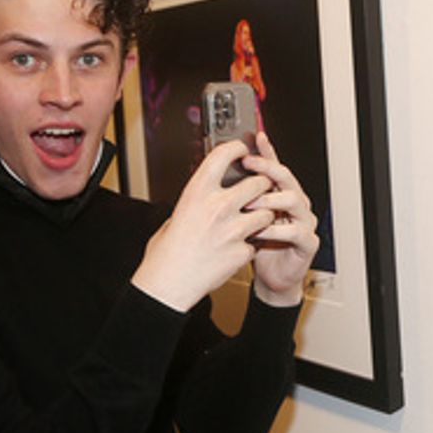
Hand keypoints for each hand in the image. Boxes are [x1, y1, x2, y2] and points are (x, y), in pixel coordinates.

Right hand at [132, 140, 280, 311]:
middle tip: (260, 189)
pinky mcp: (242, 251)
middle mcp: (218, 207)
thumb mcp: (176, 216)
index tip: (243, 149)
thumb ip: (197, 202)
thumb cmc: (166, 252)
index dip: (237, 148)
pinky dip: (252, 245)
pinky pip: (257, 241)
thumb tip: (209, 193)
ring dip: (264, 215)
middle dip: (263, 185)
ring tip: (254, 221)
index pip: (223, 156)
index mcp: (197, 193)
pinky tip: (239, 248)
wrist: (168, 284)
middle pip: (258, 182)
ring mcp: (233, 230)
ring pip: (267, 212)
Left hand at [238, 132, 319, 306]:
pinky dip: (276, 230)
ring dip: (269, 199)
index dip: (267, 151)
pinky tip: (259, 230)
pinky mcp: (308, 242)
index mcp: (280, 194)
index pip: (275, 166)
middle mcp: (295, 203)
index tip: (254, 139)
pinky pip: (295, 230)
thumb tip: (219, 171)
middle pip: (287, 177)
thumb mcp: (244, 216)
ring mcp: (304, 221)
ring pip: (294, 199)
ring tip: (249, 204)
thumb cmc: (258, 245)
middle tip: (249, 165)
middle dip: (267, 168)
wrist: (270, 277)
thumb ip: (239, 195)